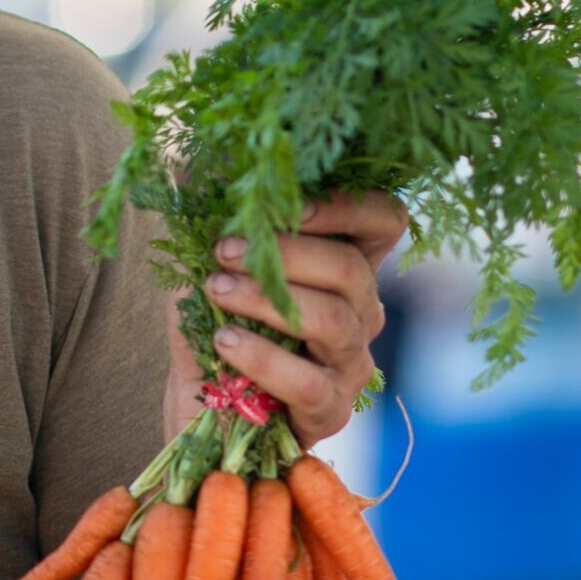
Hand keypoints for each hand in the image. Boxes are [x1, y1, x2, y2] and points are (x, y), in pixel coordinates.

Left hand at [162, 190, 407, 446]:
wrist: (199, 413)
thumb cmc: (212, 330)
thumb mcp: (210, 269)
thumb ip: (218, 225)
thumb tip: (197, 166)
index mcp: (341, 268)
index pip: (383, 220)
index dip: (347, 205)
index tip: (285, 203)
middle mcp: (361, 313)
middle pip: (352, 268)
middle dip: (284, 251)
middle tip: (223, 250)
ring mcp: (351, 364)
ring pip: (334, 320)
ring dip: (267, 298)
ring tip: (215, 290)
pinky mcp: (331, 411)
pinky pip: (310, 382)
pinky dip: (263, 356)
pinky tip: (223, 342)